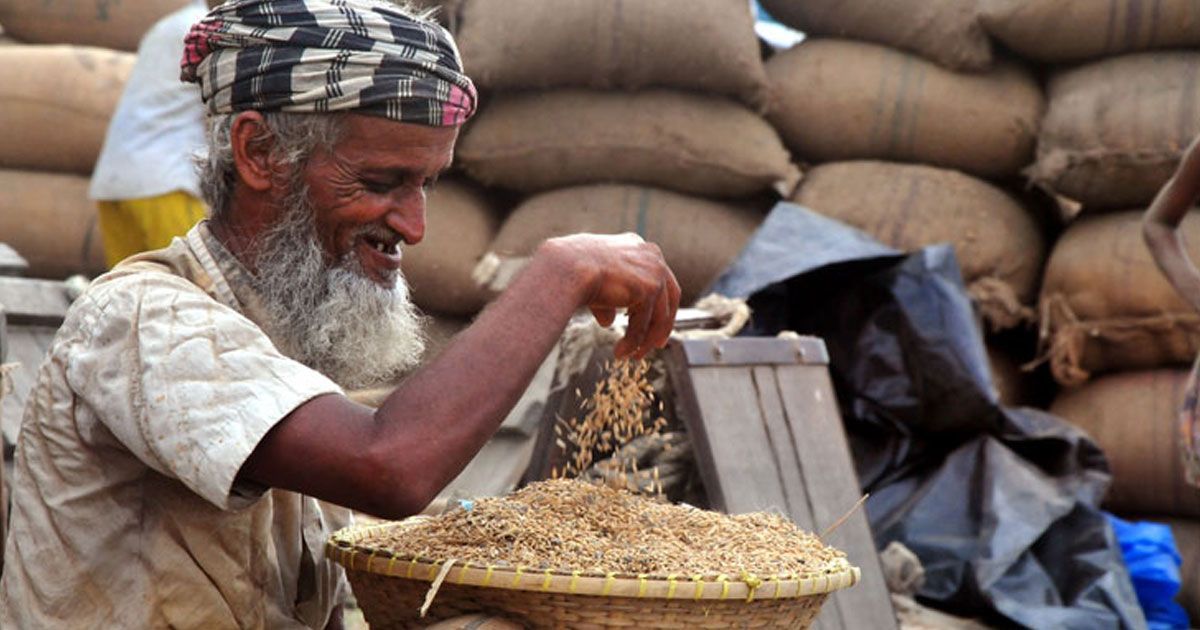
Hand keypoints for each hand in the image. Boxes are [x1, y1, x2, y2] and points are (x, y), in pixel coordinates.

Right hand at [539, 233, 680, 358]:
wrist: (566, 268)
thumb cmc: (572, 270)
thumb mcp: (593, 281)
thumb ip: (607, 300)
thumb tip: (608, 321)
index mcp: (638, 246)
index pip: (659, 278)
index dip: (659, 304)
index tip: (654, 323)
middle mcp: (652, 255)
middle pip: (669, 297)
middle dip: (662, 324)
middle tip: (656, 344)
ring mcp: (654, 271)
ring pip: (658, 316)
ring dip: (645, 340)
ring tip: (632, 355)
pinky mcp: (650, 289)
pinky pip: (644, 324)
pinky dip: (633, 342)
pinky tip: (619, 352)